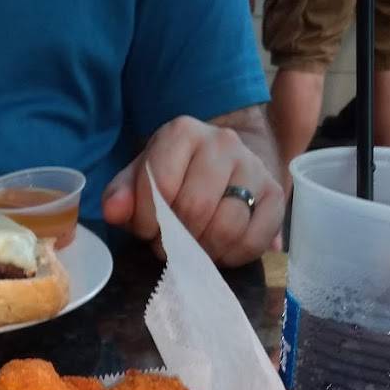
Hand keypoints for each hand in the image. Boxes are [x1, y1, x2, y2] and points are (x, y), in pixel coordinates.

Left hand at [101, 116, 283, 266]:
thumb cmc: (172, 178)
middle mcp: (222, 142)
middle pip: (195, 209)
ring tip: (193, 248)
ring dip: (203, 251)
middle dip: (175, 239)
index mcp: (182, 132)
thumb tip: (113, 211)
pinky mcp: (275, 195)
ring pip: (226, 226)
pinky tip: (218, 252)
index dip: (147, 221)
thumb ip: (121, 195)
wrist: (221, 167)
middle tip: (169, 243)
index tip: (146, 230)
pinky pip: (254, 240)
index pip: (160, 185)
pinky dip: (232, 256)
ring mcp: (253, 166)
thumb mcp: (138, 181)